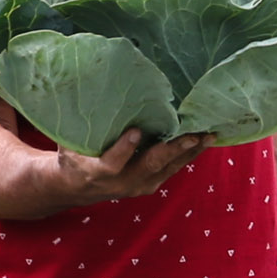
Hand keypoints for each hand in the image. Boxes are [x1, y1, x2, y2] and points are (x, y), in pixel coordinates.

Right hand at [54, 129, 208, 206]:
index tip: (135, 131)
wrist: (77, 188)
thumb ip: (78, 124)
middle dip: (172, 150)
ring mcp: (140, 185)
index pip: (112, 163)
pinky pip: (174, 168)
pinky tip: (204, 140)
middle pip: (150, 166)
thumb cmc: (73, 157)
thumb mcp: (68, 143)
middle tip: (191, 135)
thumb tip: (85, 89)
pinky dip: (189, 153)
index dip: (124, 149)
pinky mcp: (152, 184)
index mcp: (97, 172)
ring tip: (208, 135)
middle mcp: (122, 182)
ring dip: (189, 151)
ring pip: (168, 168)